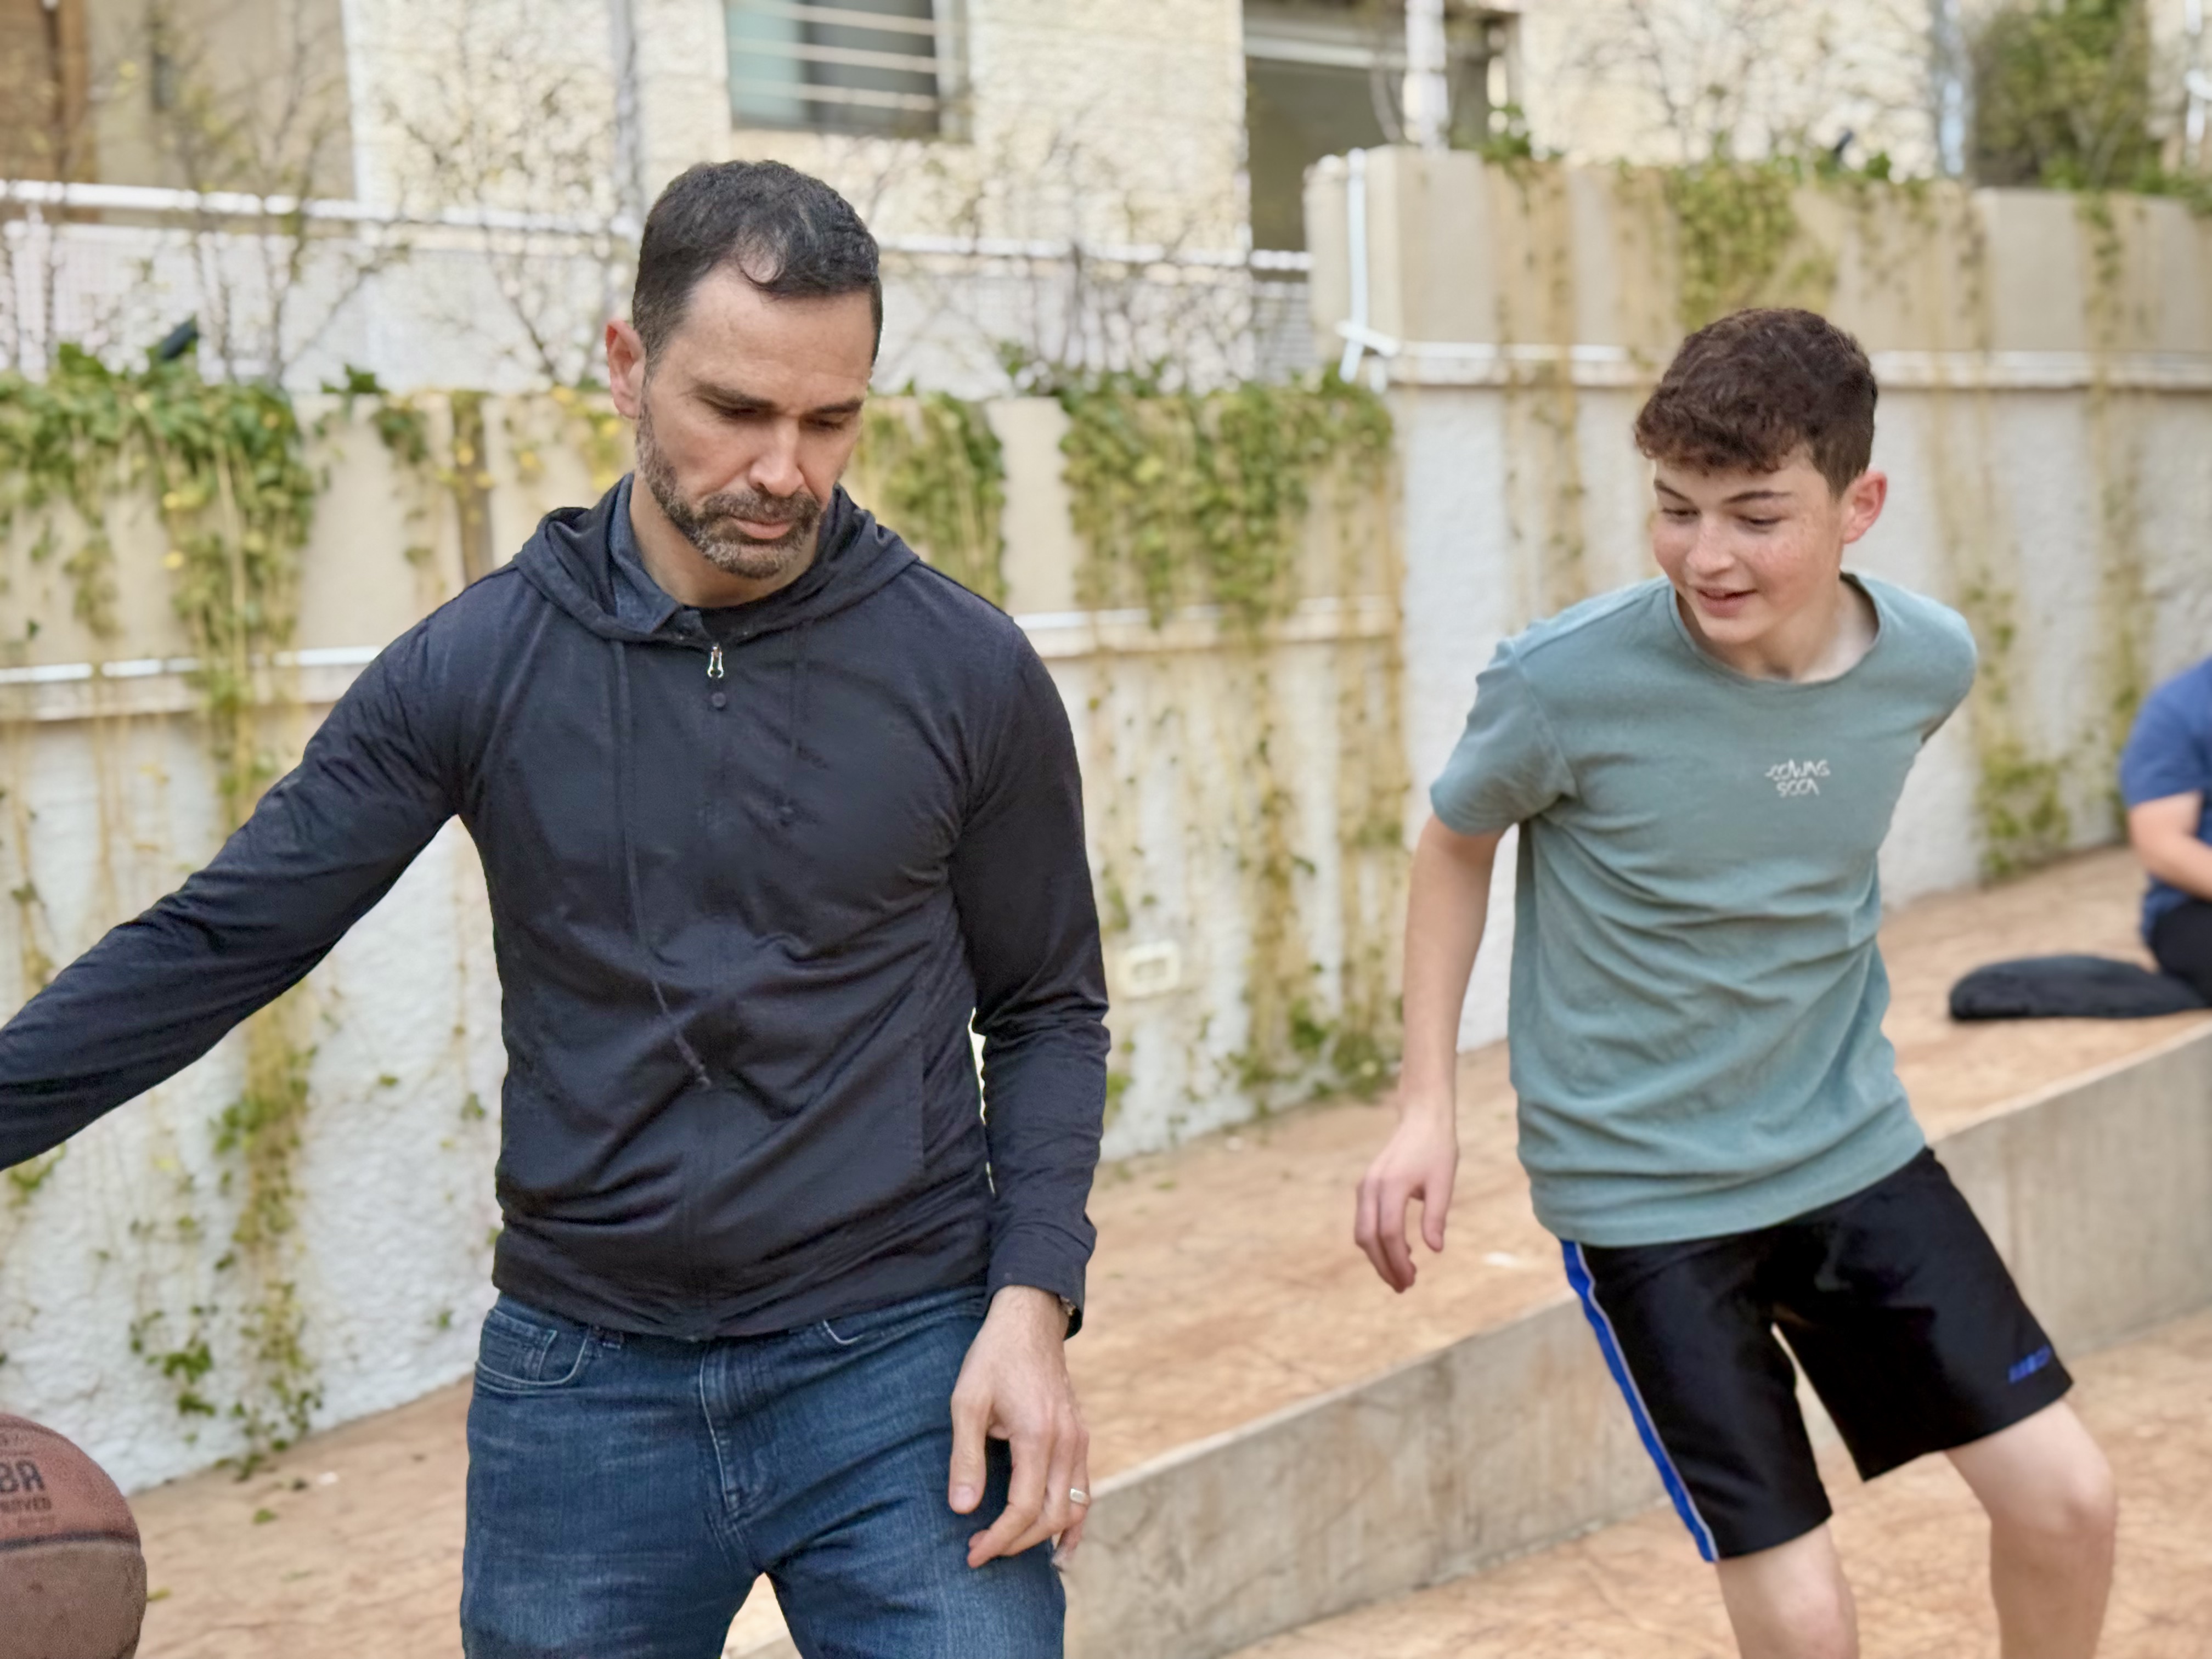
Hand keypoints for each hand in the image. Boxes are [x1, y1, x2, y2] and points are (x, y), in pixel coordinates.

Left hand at [948, 1285, 1090, 1565]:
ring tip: (1010, 1551)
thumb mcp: (967, 1401)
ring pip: (1074, 1508)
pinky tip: (1061, 1548)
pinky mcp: (1081, 1438)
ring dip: (1044, 1537)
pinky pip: (1086, 1491)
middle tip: (980, 1549)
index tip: (973, 1554)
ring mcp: (1080, 1440)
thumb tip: (962, 1509)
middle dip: (1016, 1542)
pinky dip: (1075, 1523)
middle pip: (1051, 1515)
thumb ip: (966, 1457)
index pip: (1023, 1507)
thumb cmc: (993, 1357)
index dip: (998, 1538)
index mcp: (1038, 1434)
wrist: (1029, 1321)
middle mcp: (1068, 1441)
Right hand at [1354, 1099, 1457, 1291]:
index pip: (1390, 1233)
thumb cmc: (1437, 1149)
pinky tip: (1401, 1250)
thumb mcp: (1443, 1182)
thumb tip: (1434, 1250)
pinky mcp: (1367, 1187)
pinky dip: (1378, 1241)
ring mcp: (1365, 1186)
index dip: (1398, 1261)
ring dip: (1379, 1256)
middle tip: (1403, 1287)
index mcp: (1391, 1185)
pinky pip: (1365, 1221)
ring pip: (1362, 1232)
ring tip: (1403, 1274)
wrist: (1421, 1118)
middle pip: (1367, 1237)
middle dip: (1383, 1266)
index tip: (1411, 1280)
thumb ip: (1437, 1216)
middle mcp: (1371, 1187)